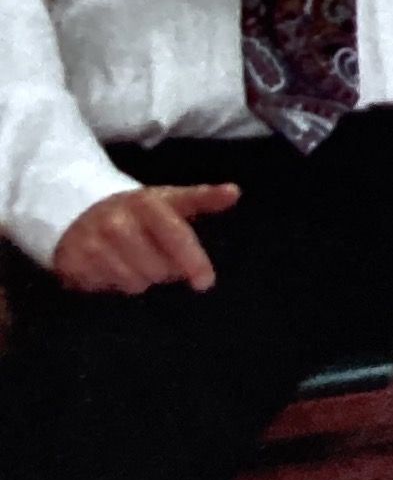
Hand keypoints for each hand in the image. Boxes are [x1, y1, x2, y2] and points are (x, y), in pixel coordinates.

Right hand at [54, 185, 239, 294]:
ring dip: (141, 280)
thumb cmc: (140, 213)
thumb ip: (203, 199)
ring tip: (135, 262)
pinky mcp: (72, 260)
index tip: (206, 283)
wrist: (79, 214)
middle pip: (158, 269)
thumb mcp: (171, 201)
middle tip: (161, 261)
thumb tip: (234, 192)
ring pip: (134, 282)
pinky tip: (110, 268)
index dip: (193, 260)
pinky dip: (113, 284)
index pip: (176, 233)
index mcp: (148, 202)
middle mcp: (117, 219)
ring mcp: (91, 240)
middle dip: (166, 272)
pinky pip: (106, 287)